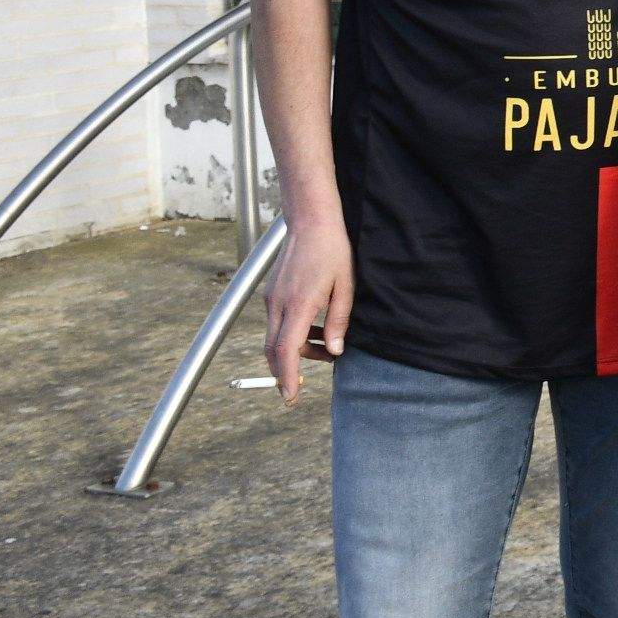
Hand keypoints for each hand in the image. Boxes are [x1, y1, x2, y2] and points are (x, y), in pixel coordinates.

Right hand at [262, 214, 353, 403]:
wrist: (311, 222)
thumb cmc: (333, 251)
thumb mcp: (346, 286)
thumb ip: (339, 321)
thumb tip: (335, 351)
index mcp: (298, 304)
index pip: (286, 350)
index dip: (287, 376)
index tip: (290, 396)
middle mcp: (278, 304)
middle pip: (275, 350)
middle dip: (288, 370)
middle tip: (306, 383)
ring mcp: (272, 299)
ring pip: (276, 338)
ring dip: (297, 350)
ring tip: (327, 349)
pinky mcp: (272, 294)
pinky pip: (278, 323)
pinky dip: (293, 334)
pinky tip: (316, 330)